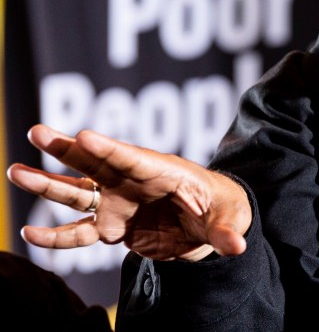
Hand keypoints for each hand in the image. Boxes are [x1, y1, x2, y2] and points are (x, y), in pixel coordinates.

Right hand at [6, 124, 251, 261]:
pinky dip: (56, 235)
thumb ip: (226, 232)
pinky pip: (78, 232)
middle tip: (37, 131)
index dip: (109, 148)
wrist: (210, 224)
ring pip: (78, 192)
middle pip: (97, 163)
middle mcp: (134, 182)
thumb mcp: (229, 219)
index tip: (83, 135)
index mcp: (164, 171)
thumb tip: (237, 246)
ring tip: (15, 171)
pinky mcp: (111, 226)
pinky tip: (28, 233)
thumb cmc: (222, 208)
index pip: (133, 158)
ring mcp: (118, 202)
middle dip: (67, 149)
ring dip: (47, 184)